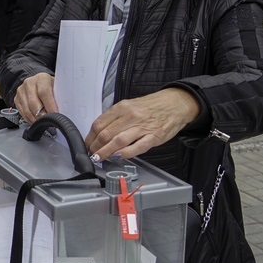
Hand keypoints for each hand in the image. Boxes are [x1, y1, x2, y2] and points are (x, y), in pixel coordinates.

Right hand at [13, 73, 57, 123]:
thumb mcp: (57, 88)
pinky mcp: (16, 99)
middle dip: (42, 115)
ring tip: (44, 123)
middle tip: (49, 122)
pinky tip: (36, 121)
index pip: (44, 92)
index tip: (55, 115)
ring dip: (36, 119)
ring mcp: (21, 91)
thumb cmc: (50, 87)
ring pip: (27, 110)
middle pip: (33, 103)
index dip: (49, 105)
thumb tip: (64, 111)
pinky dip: (30, 119)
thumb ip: (59, 97)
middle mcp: (29, 83)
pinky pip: (22, 113)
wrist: (38, 83)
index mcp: (41, 78)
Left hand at [84, 88, 201, 161]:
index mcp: (122, 107)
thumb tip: (99, 133)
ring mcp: (142, 127)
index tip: (87, 145)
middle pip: (106, 134)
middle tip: (92, 155)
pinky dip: (125, 154)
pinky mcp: (154, 137)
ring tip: (100, 159)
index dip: (90, 137)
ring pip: (118, 141)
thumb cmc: (151, 106)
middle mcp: (131, 116)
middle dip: (95, 147)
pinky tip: (117, 157)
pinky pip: (137, 147)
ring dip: (106, 152)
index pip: (99, 124)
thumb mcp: (129, 105)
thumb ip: (115, 117)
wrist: (175, 104)